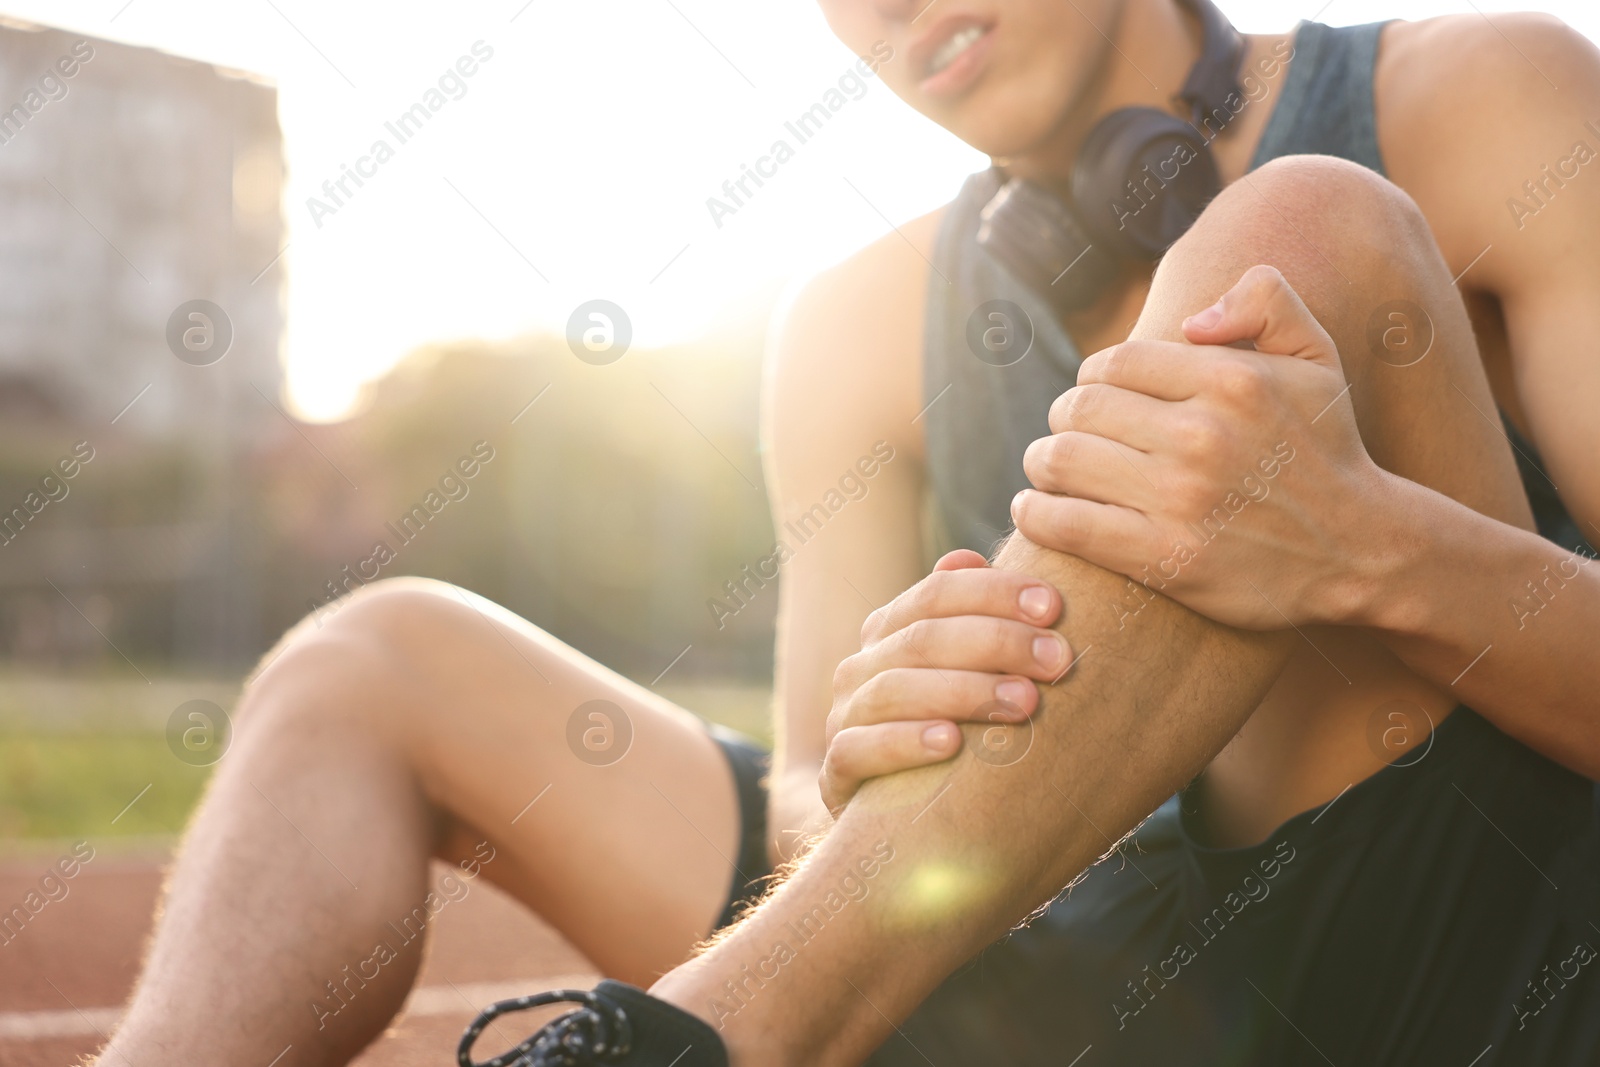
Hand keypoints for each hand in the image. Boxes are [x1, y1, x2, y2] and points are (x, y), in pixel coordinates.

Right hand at [819, 550, 1070, 814]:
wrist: (890, 824)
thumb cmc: (946, 734)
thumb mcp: (960, 674)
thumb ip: (968, 618)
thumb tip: (970, 557)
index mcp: (890, 632)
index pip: (937, 593)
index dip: (994, 592)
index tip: (1054, 606)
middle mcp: (861, 668)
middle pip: (923, 638)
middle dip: (996, 642)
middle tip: (1058, 659)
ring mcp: (844, 719)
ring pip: (895, 689)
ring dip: (964, 691)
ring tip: (1024, 703)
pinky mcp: (836, 773)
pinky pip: (859, 750)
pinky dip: (905, 742)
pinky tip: (951, 743)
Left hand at [1012, 265, 1393, 629]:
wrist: (1362, 551)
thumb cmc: (1326, 449)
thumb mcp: (1317, 357)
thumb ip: (1267, 299)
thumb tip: (1190, 320)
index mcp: (1230, 380)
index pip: (1115, 362)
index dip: (1092, 378)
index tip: (1096, 397)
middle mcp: (1203, 435)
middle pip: (1079, 409)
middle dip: (1061, 418)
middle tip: (1066, 433)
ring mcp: (1181, 500)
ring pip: (1062, 460)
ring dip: (1041, 462)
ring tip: (1046, 467)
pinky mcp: (1165, 558)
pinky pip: (1066, 524)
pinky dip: (1035, 513)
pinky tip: (1034, 508)